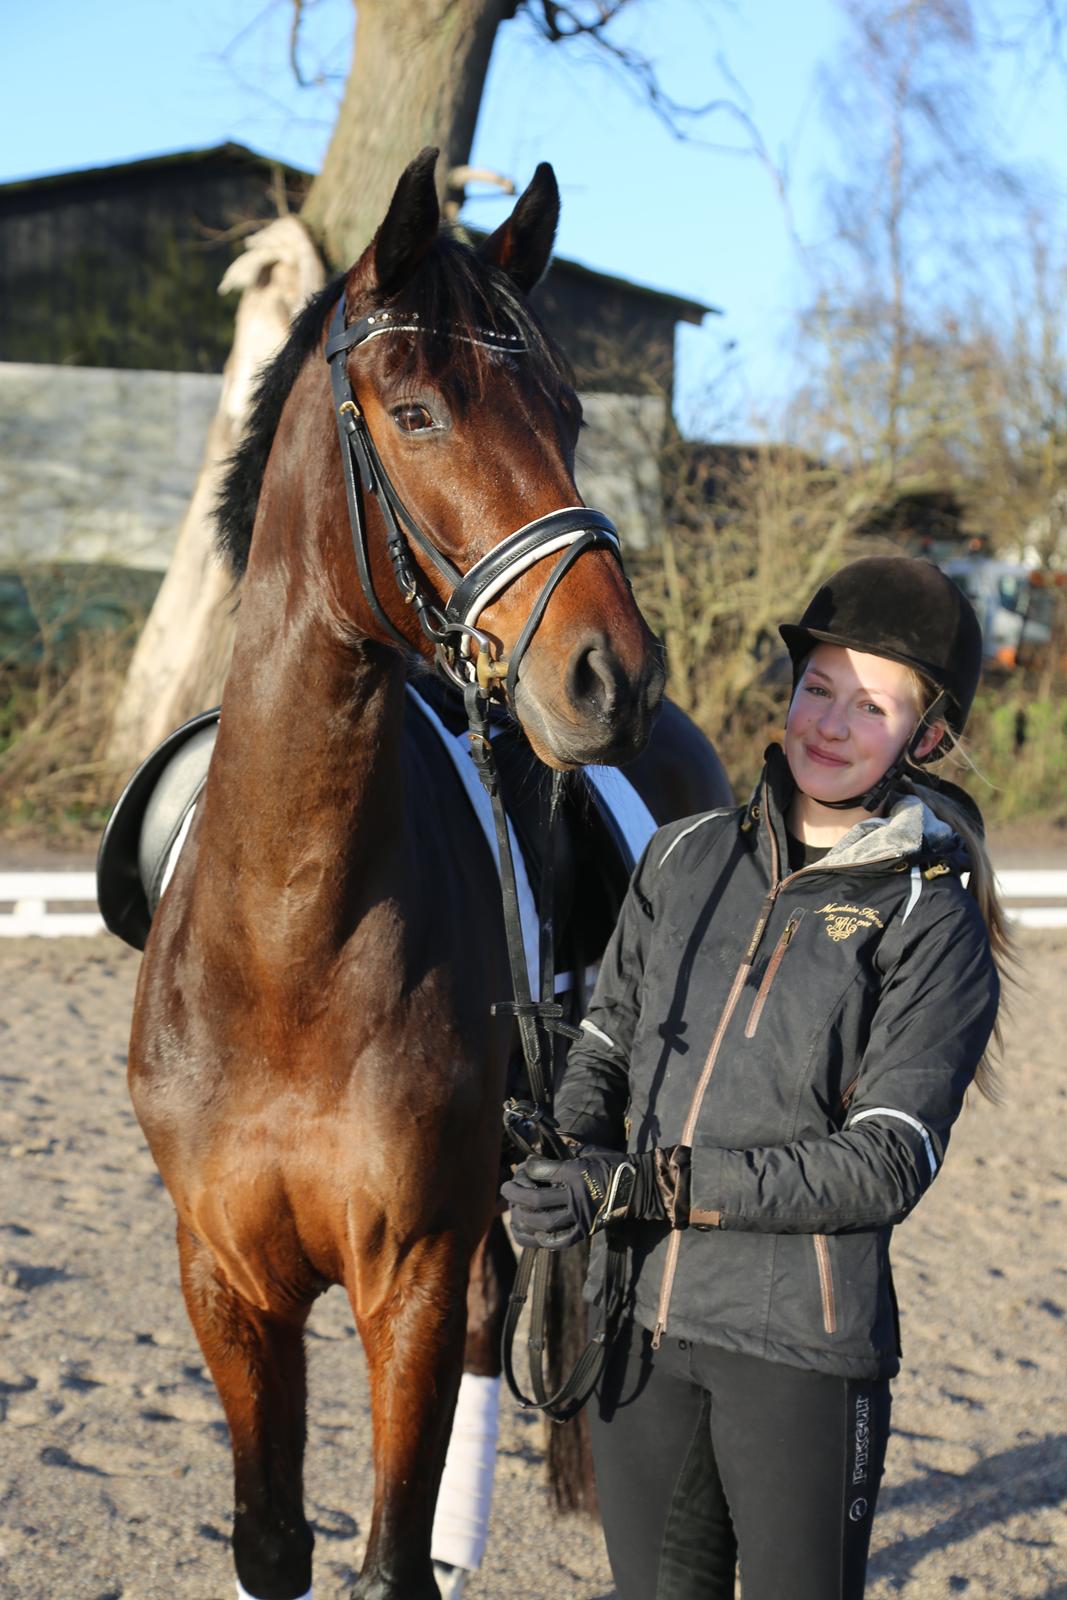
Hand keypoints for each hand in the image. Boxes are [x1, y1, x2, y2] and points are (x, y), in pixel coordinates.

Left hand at [501, 1144, 693, 1248]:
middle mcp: (577, 1197)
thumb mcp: (589, 1151)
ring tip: (513, 1211)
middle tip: (505, 1188)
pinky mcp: (585, 1231)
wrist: (637, 1187)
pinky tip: (530, 1233)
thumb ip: (565, 1152)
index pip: (541, 1171)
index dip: (528, 1168)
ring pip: (543, 1222)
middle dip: (515, 1194)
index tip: (525, 1166)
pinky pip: (559, 1241)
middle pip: (536, 1200)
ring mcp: (581, 1217)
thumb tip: (541, 1149)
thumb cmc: (612, 1165)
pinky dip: (541, 1240)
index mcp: (576, 1173)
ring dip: (523, 1218)